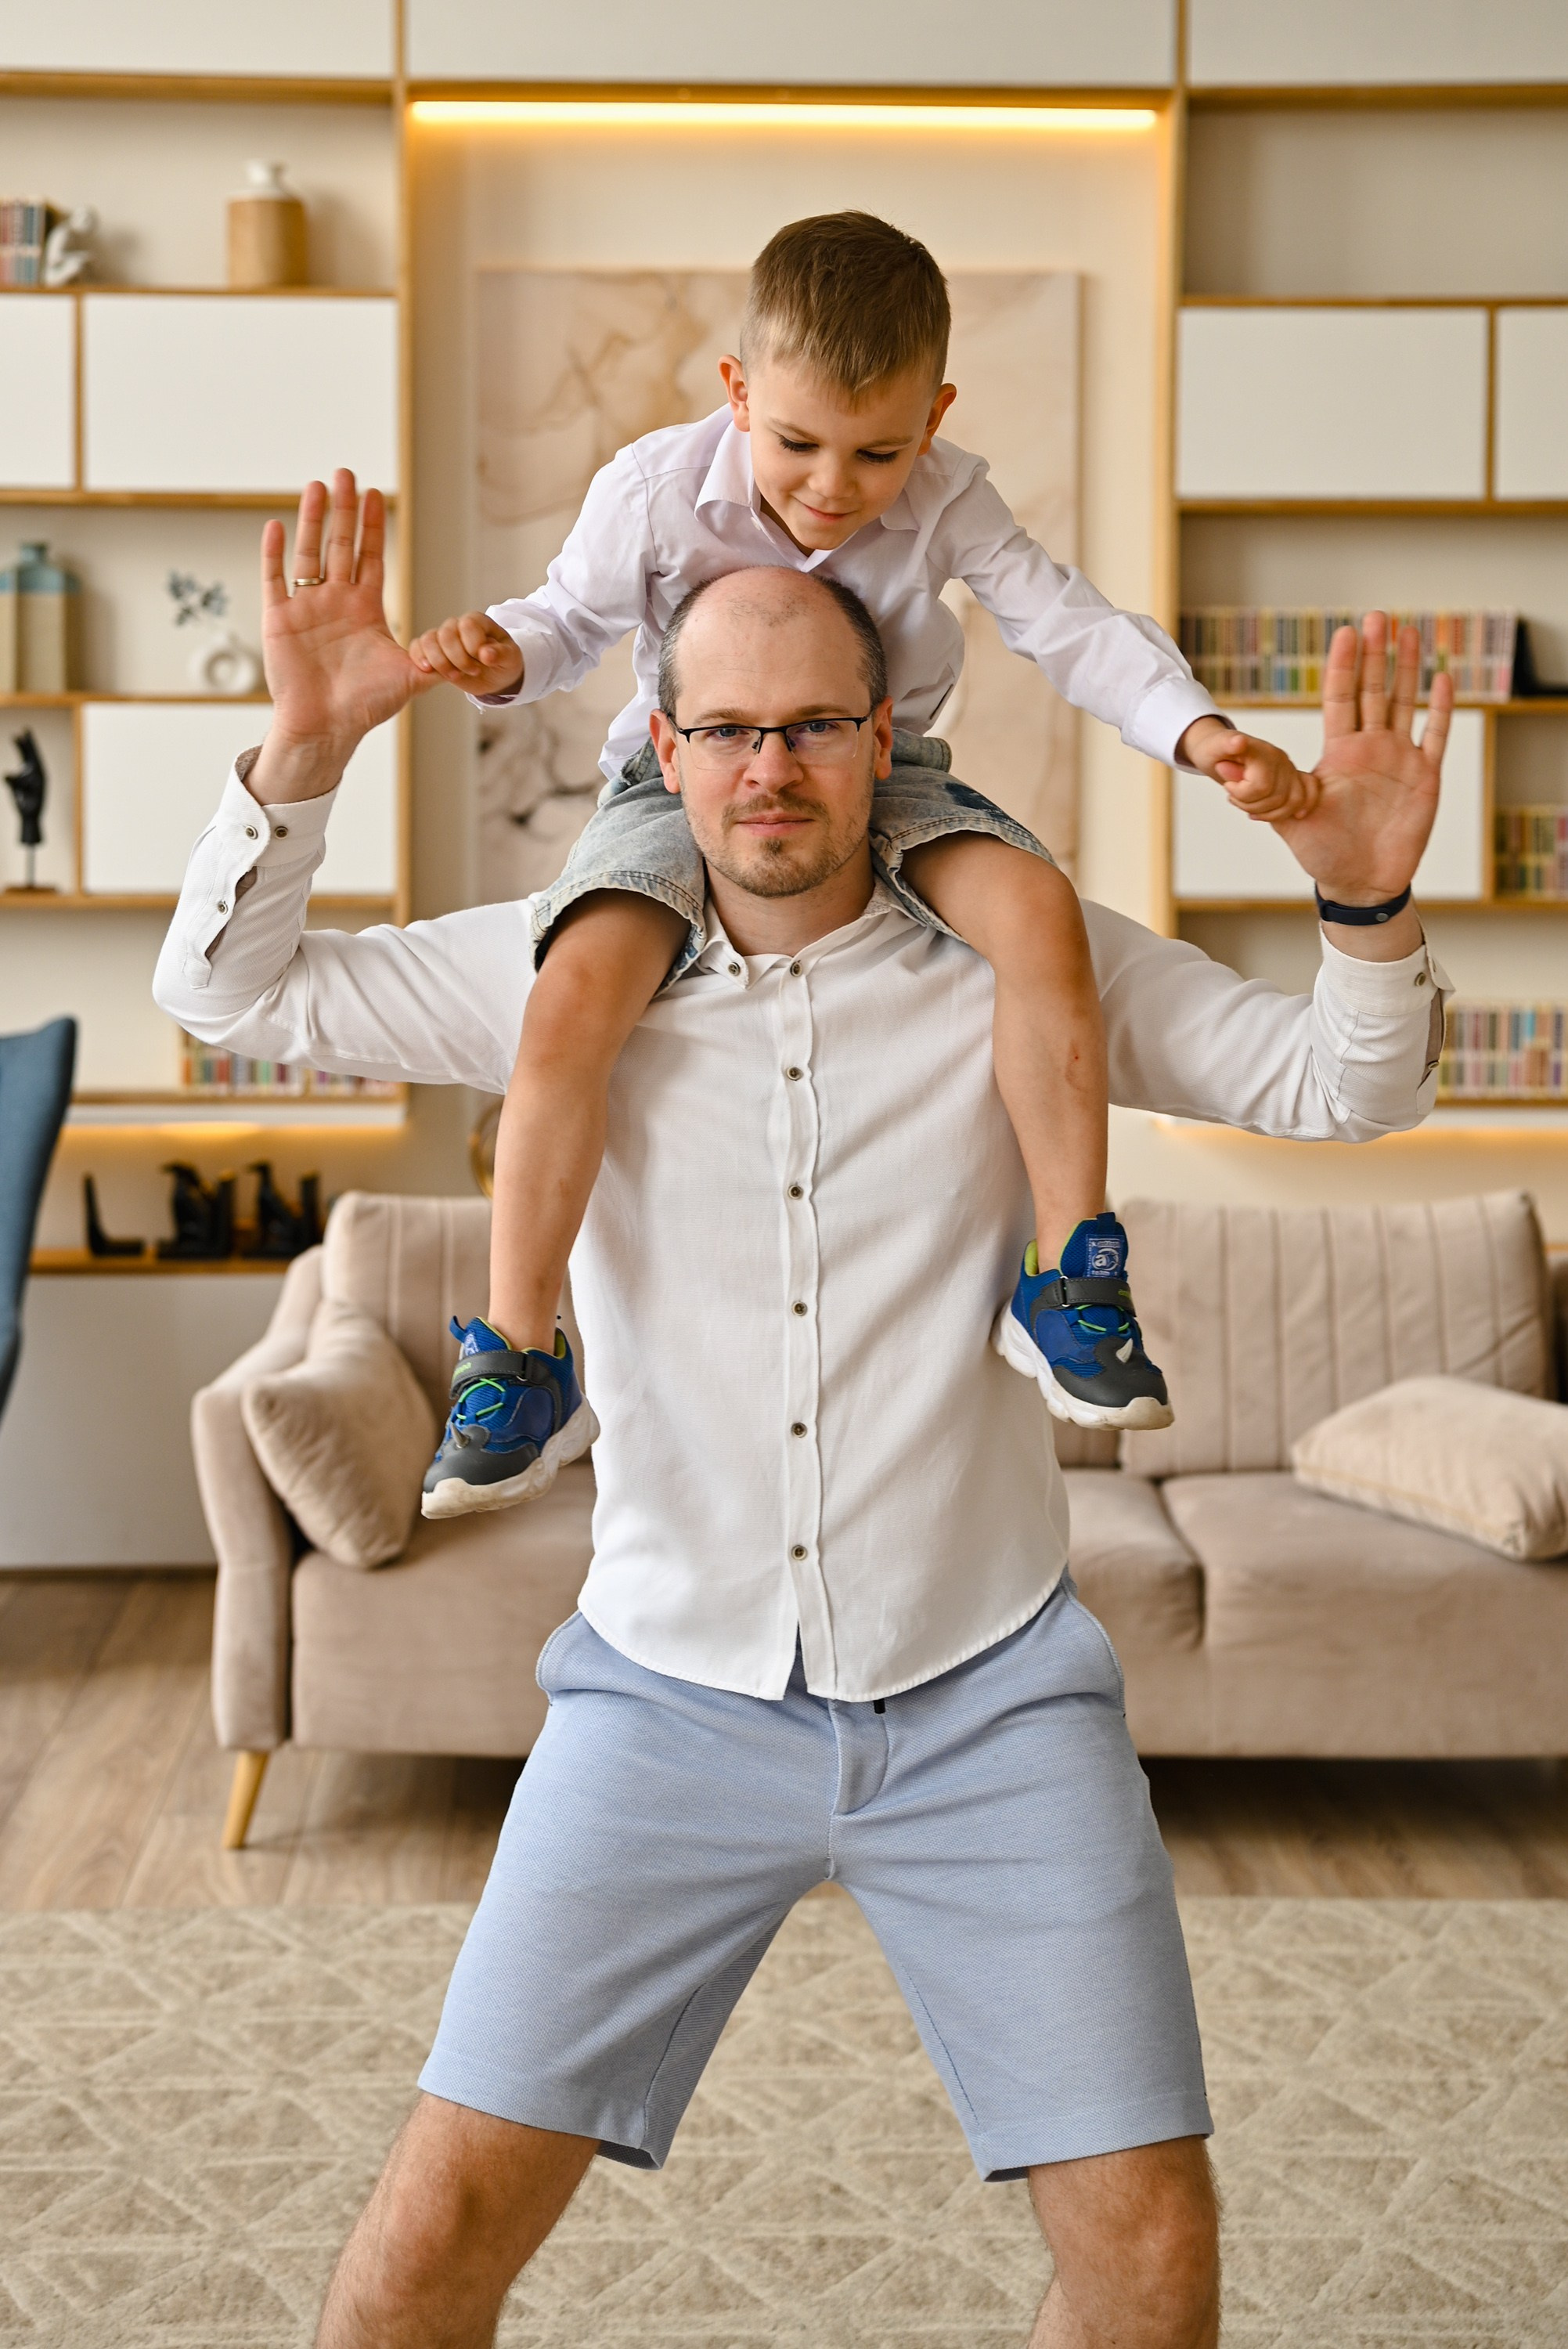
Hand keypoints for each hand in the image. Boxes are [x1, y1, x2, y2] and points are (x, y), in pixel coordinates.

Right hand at [252, 470, 436, 802]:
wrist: (326, 728)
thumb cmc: (364, 706)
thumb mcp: (409, 679)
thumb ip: (436, 660)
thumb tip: (470, 652)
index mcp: (365, 609)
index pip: (370, 557)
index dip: (372, 526)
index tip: (375, 494)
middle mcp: (335, 602)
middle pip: (340, 545)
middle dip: (344, 510)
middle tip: (346, 474)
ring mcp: (306, 608)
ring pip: (309, 553)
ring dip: (313, 520)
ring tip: (317, 487)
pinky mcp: (279, 620)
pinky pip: (274, 579)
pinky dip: (273, 553)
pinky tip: (277, 526)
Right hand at [409, 609, 523, 693]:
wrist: (495, 676)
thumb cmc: (504, 662)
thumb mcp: (511, 658)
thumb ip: (501, 654)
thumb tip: (486, 654)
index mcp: (478, 622)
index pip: (467, 624)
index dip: (473, 645)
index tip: (483, 659)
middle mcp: (457, 626)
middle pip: (446, 634)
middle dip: (458, 658)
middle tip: (473, 671)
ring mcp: (443, 638)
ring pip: (428, 640)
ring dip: (440, 662)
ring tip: (455, 676)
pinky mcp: (433, 652)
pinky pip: (417, 647)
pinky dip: (420, 658)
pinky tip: (429, 670)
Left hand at [1182, 718, 1319, 821]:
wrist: (1220, 751)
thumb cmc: (1215, 750)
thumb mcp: (1213, 746)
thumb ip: (1226, 745)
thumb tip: (1238, 742)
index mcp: (1263, 751)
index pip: (1262, 786)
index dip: (1242, 793)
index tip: (1227, 786)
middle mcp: (1281, 760)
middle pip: (1278, 798)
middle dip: (1250, 805)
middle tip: (1233, 796)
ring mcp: (1289, 770)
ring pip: (1291, 803)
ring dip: (1265, 812)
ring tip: (1245, 804)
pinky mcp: (1292, 779)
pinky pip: (1304, 798)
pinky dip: (1290, 810)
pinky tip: (1276, 814)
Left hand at [1275, 615, 1449, 912]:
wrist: (1360, 884)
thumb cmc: (1323, 853)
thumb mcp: (1291, 819)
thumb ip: (1267, 792)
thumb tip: (1225, 775)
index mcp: (1338, 753)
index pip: (1339, 698)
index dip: (1343, 666)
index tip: (1343, 633)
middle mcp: (1370, 748)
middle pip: (1374, 690)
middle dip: (1375, 653)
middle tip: (1377, 616)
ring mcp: (1399, 759)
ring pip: (1405, 702)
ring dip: (1408, 668)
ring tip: (1409, 631)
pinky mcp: (1424, 777)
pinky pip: (1435, 735)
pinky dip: (1440, 708)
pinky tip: (1443, 678)